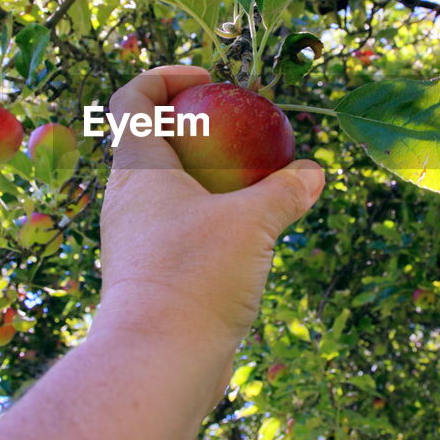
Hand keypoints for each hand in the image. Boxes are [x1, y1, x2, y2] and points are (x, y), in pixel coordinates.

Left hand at [96, 66, 324, 350]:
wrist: (157, 362)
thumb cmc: (195, 278)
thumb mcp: (252, 224)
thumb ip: (284, 192)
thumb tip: (313, 173)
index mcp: (139, 169)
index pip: (132, 100)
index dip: (164, 77)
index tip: (207, 80)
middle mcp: (127, 199)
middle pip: (151, 143)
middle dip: (196, 130)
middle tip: (241, 134)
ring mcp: (134, 239)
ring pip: (166, 191)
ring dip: (206, 180)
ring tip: (253, 189)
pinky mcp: (148, 275)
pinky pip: (177, 229)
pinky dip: (208, 220)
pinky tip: (246, 239)